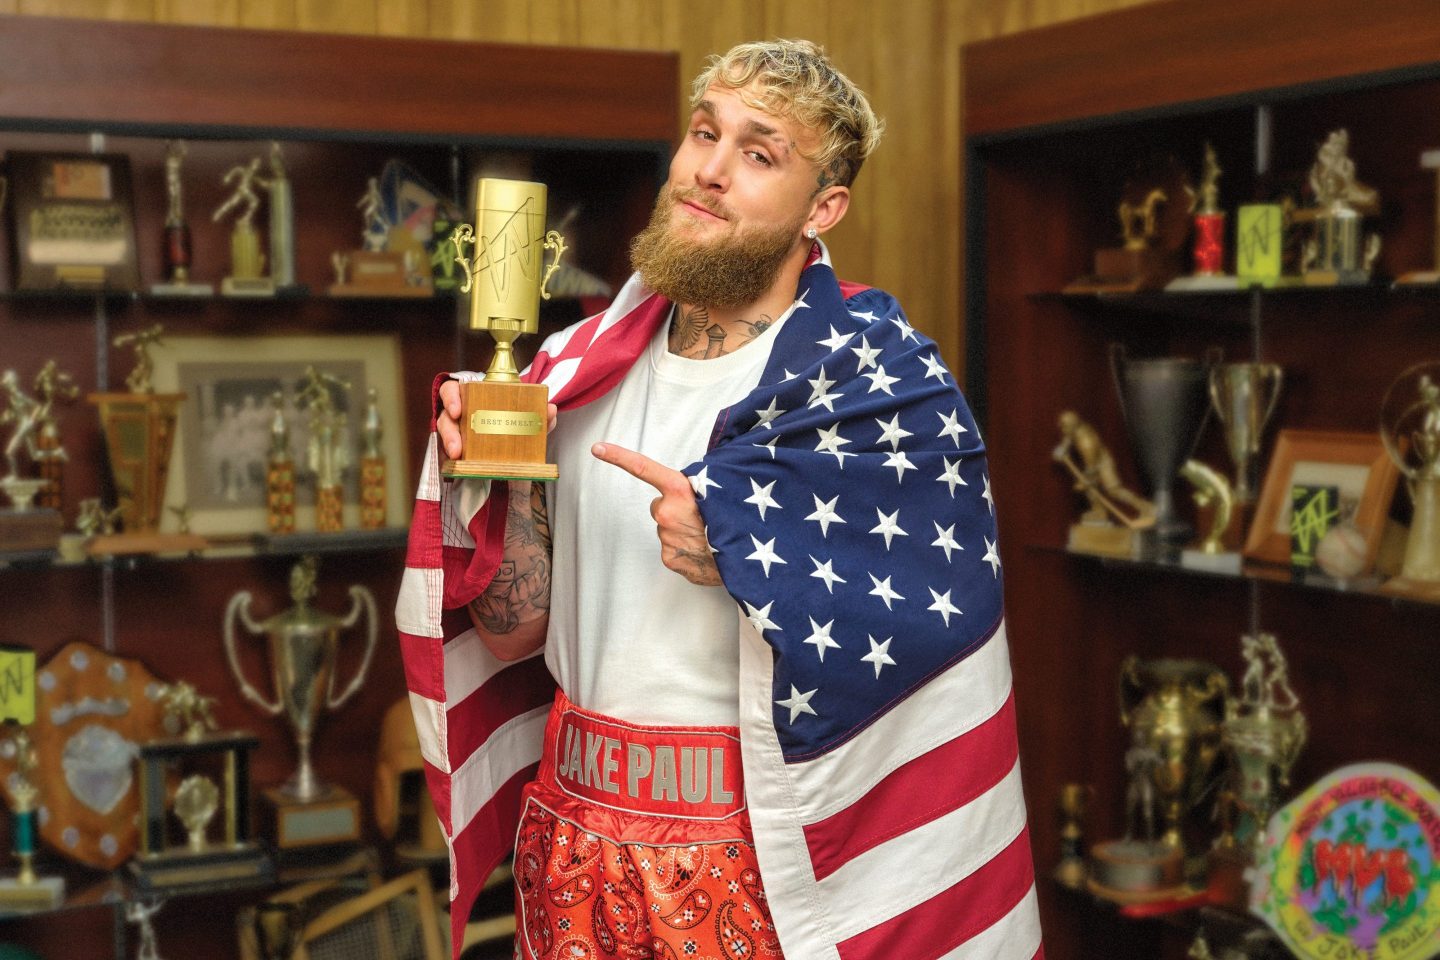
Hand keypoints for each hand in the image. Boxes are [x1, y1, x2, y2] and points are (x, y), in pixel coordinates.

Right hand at [438, 378, 556, 459]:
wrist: (513, 443)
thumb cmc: (512, 419)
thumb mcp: (524, 414)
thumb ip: (538, 412)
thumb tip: (550, 409)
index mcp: (471, 398)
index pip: (452, 391)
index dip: (451, 398)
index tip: (457, 411)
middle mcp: (460, 414)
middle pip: (445, 418)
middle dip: (449, 433)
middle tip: (457, 449)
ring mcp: (456, 433)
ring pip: (446, 437)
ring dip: (451, 448)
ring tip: (458, 459)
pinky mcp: (457, 452)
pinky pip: (449, 456)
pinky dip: (454, 462)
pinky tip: (458, 468)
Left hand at [591, 442, 720, 585]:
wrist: (745, 559)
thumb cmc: (734, 522)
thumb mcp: (718, 491)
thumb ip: (696, 485)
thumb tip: (690, 485)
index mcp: (679, 490)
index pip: (643, 468)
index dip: (618, 457)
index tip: (597, 448)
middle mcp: (666, 512)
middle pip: (660, 507)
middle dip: (675, 511)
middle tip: (699, 518)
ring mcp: (665, 538)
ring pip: (667, 530)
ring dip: (682, 531)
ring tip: (705, 535)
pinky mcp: (669, 558)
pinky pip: (672, 549)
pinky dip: (685, 550)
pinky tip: (701, 550)